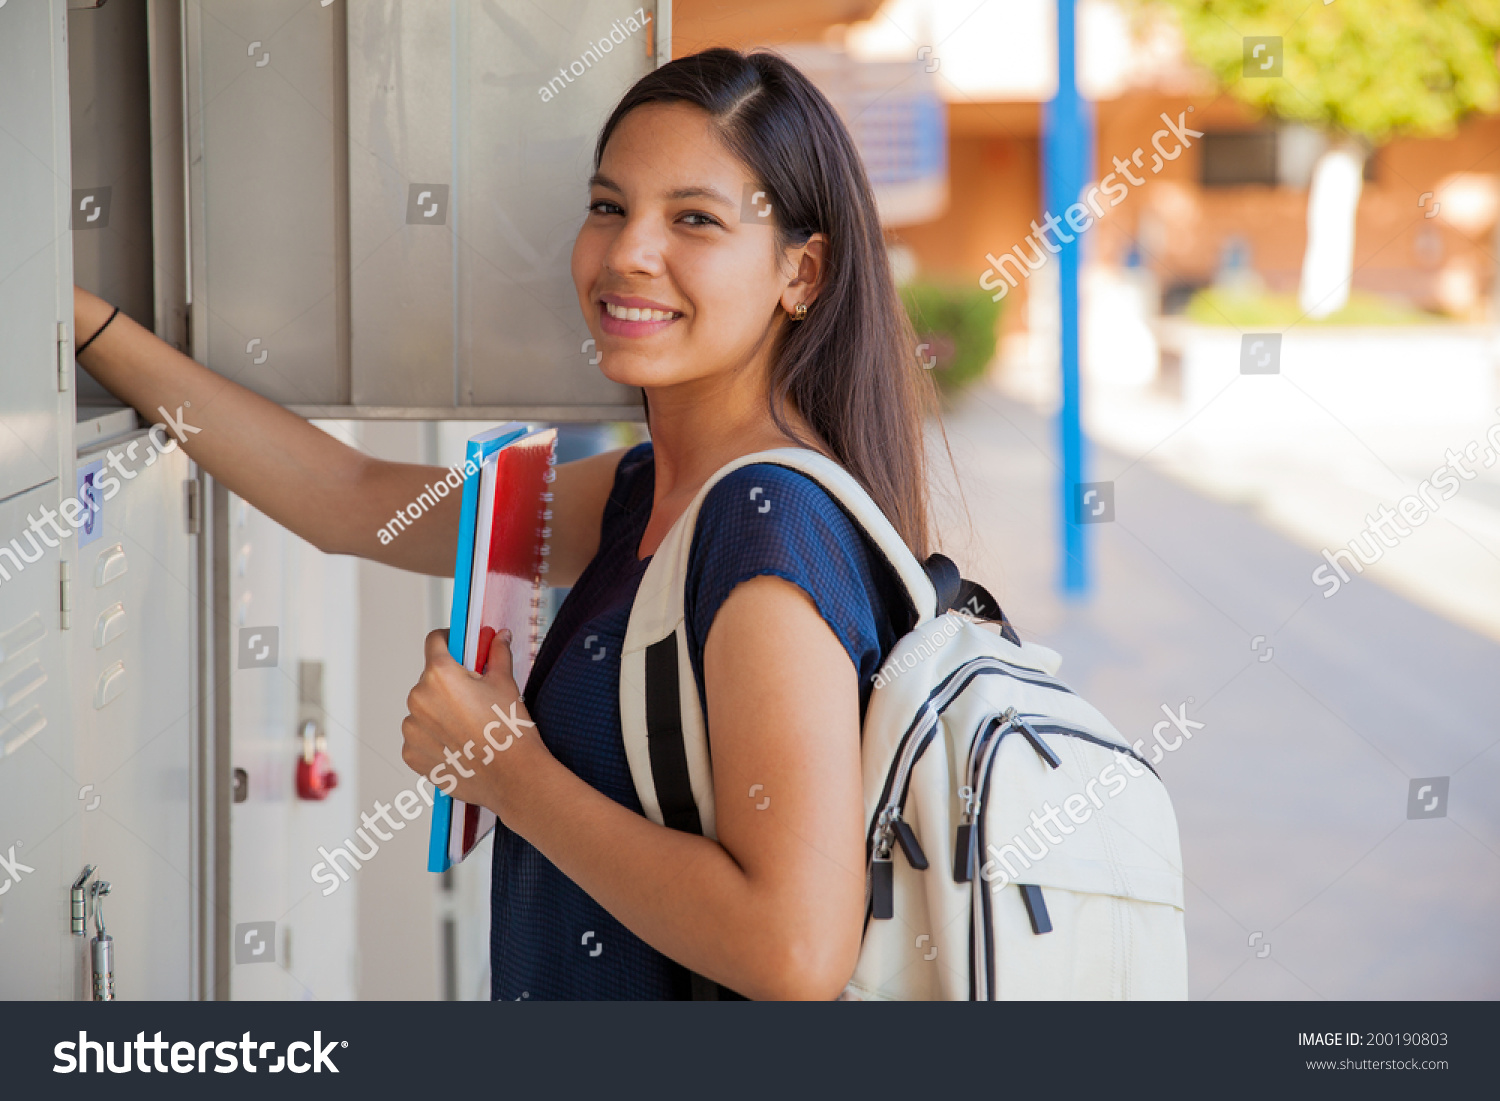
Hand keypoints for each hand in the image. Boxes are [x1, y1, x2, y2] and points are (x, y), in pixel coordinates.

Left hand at [400, 628, 548, 812]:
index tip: (459, 647)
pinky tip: (459, 744)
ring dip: (439, 712)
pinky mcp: (411, 753)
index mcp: (440, 674)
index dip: (450, 640)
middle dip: (449, 683)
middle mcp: (418, 698)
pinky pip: (419, 736)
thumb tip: (498, 638)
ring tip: (469, 727)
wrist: (512, 777)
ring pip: (424, 709)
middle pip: (430, 679)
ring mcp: (412, 728)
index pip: (435, 642)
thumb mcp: (505, 684)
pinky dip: (434, 737)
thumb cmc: (509, 732)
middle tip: (475, 698)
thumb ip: (497, 655)